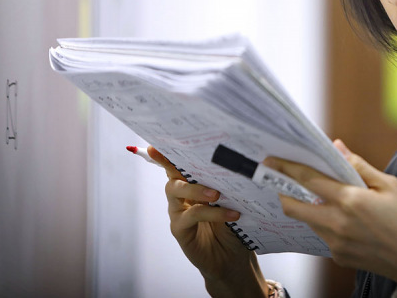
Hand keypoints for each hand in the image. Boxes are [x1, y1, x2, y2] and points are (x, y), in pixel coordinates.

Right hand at [147, 146, 268, 297]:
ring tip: (217, 194)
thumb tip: (236, 160)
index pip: (180, 162)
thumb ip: (227, 182)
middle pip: (172, 172)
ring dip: (197, 189)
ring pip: (176, 190)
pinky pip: (191, 215)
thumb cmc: (233, 224)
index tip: (161, 140)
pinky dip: (212, 212)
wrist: (232, 256)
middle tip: (199, 161)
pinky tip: (231, 214)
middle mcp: (181, 194)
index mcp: (192, 182)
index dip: (169, 151)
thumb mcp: (233, 198)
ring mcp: (177, 211)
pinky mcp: (180, 229)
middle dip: (175, 162)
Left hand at [264, 140, 396, 288]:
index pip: (308, 180)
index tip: (273, 160)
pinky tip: (341, 218)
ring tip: (320, 196)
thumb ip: (359, 165)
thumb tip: (338, 148)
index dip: (288, 168)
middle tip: (282, 180)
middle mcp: (337, 223)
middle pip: (293, 206)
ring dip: (307, 206)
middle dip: (283, 191)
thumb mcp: (388, 185)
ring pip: (308, 220)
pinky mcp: (338, 256)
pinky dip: (324, 222)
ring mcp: (335, 242)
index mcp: (350, 200)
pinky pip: (322, 234)